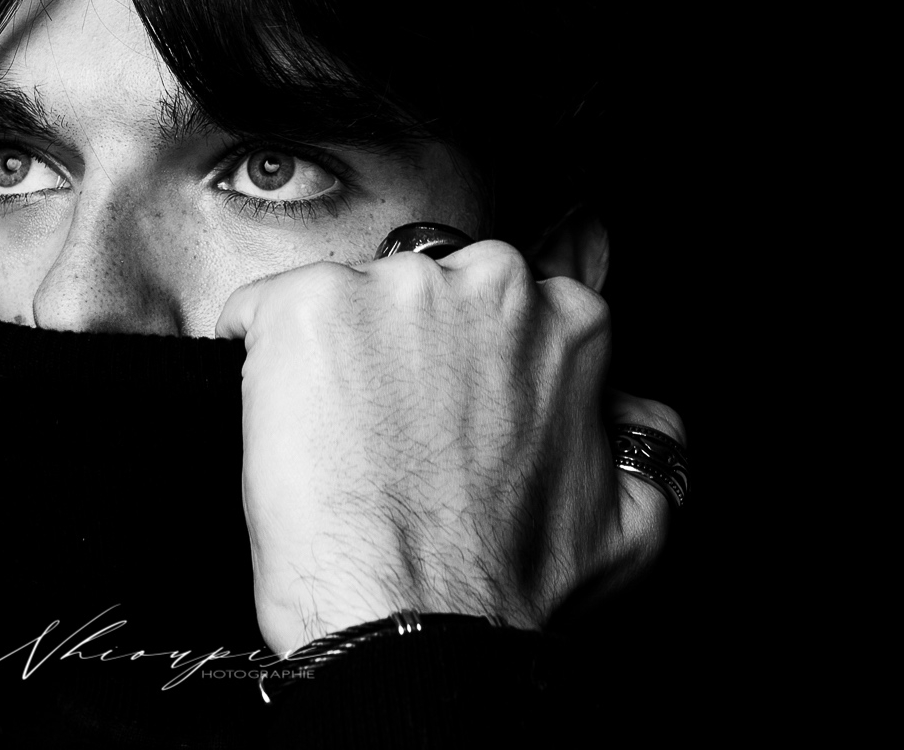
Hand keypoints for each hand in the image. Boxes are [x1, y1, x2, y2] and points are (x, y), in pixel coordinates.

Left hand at [216, 241, 681, 655]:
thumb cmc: (504, 585)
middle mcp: (484, 280)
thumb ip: (647, 443)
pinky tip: (278, 424)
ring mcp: (389, 287)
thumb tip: (628, 409)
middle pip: (419, 289)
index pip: (495, 303)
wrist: (410, 623)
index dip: (458, 364)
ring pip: (343, 300)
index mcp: (566, 318)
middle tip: (384, 432)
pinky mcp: (304, 306)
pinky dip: (256, 359)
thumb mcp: (633, 522)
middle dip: (398, 346)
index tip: (438, 412)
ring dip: (331, 357)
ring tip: (333, 442)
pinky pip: (258, 312)